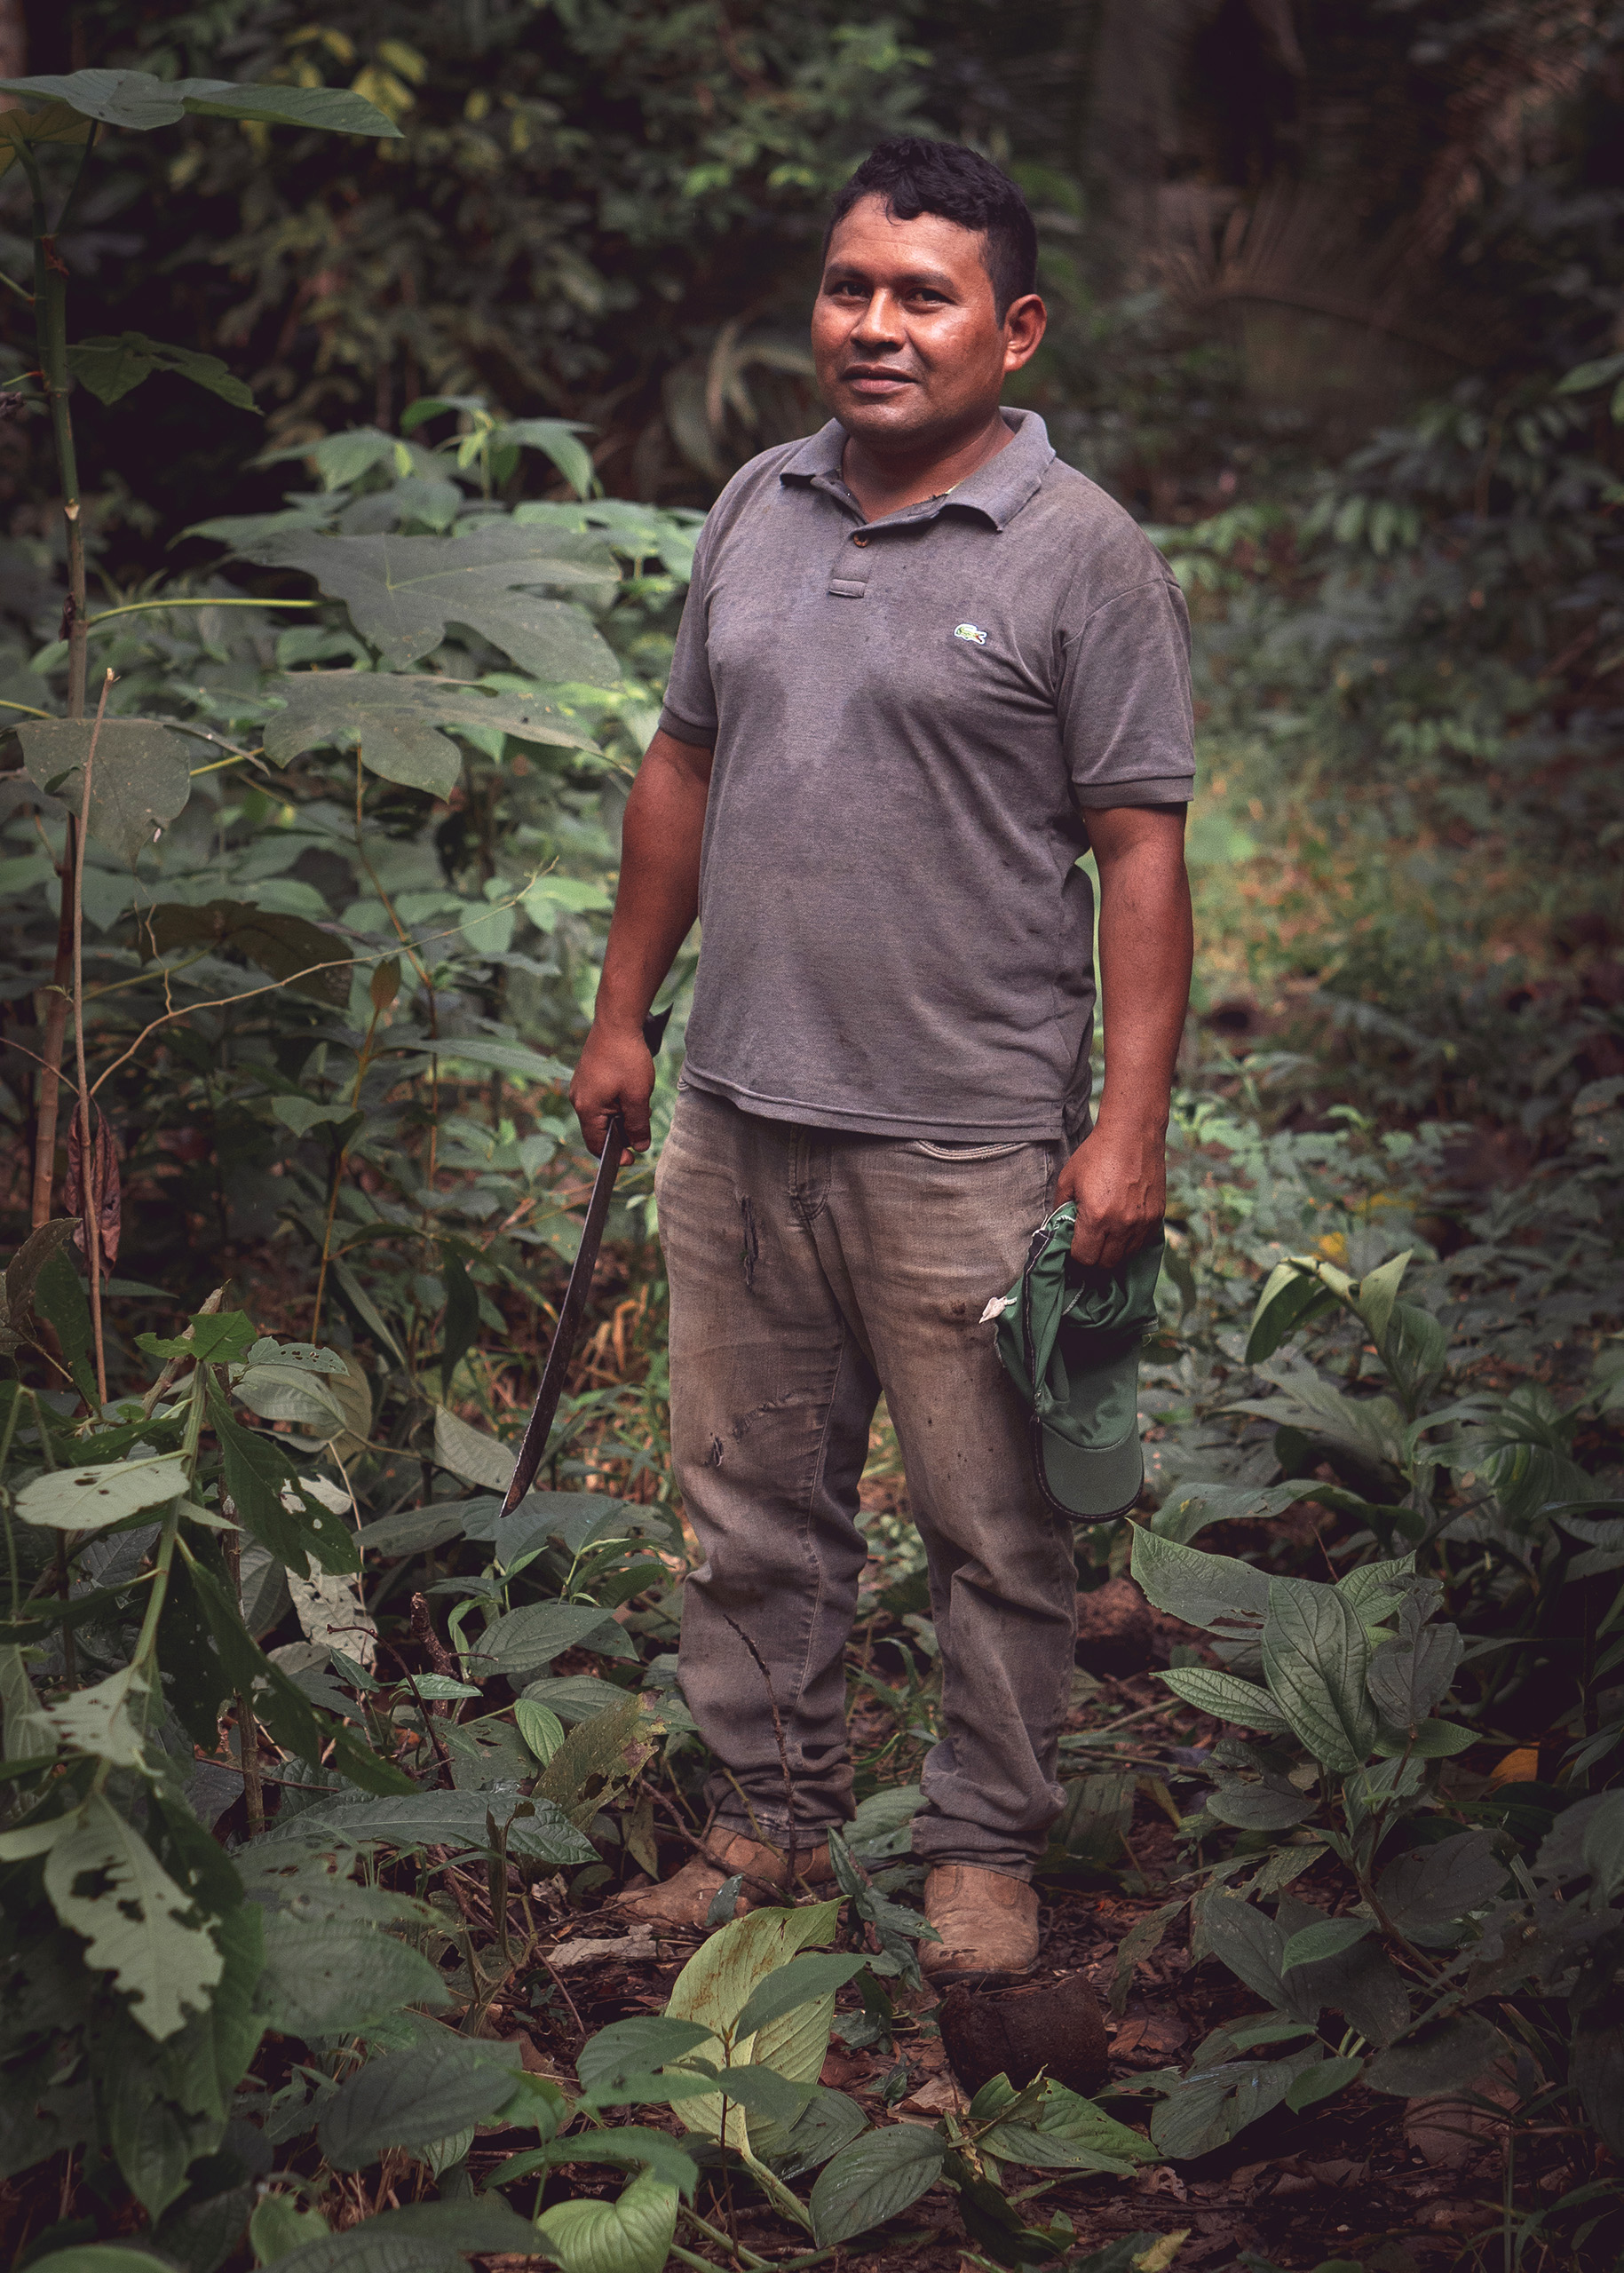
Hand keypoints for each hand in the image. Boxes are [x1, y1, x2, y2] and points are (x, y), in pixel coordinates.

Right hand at [570, 1021, 654, 1161]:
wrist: (617, 1022)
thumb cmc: (626, 1059)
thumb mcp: (637, 1097)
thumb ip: (638, 1125)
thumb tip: (639, 1147)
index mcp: (586, 1108)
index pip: (596, 1144)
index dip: (615, 1155)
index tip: (632, 1158)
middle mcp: (578, 1099)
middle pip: (599, 1129)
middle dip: (621, 1131)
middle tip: (642, 1123)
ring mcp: (581, 1087)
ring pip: (601, 1114)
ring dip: (621, 1115)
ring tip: (639, 1102)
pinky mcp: (587, 1077)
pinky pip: (600, 1100)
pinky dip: (616, 1102)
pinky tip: (631, 1090)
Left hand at [1055, 1123, 1164, 1269]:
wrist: (1133, 1134)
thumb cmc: (1097, 1153)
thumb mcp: (1068, 1179)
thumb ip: (1061, 1208)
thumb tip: (1059, 1228)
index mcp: (1096, 1217)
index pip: (1083, 1257)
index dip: (1075, 1255)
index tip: (1073, 1246)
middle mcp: (1121, 1224)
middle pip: (1105, 1263)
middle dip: (1093, 1258)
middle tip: (1088, 1245)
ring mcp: (1142, 1222)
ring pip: (1125, 1257)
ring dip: (1113, 1252)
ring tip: (1105, 1237)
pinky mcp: (1156, 1217)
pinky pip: (1141, 1243)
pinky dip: (1130, 1242)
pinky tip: (1121, 1228)